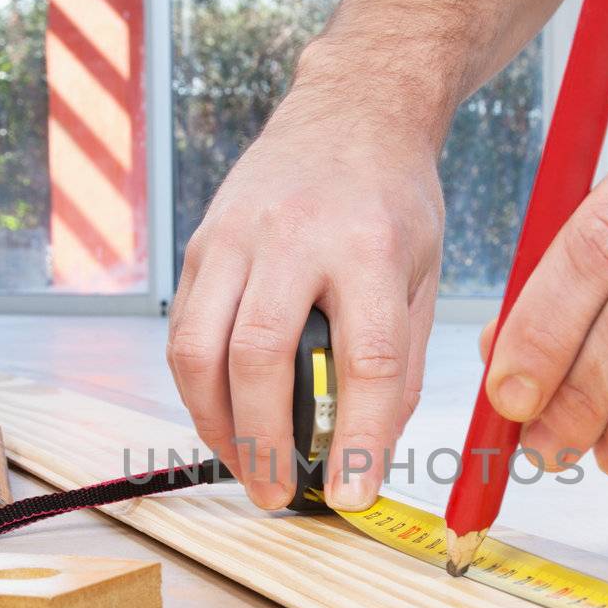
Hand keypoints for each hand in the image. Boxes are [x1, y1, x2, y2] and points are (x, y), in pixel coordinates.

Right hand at [167, 66, 443, 511]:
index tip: (351, 495)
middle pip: (260, 356)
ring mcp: (236, 236)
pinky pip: (184, 331)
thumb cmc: (392, 200)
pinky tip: (223, 419)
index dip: (355, 438)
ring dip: (216, 424)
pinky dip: (197, 389)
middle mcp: (294, 237)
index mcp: (370, 247)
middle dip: (265, 441)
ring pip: (200, 348)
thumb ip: (398, 362)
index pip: (364, 359)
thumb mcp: (423, 275)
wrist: (349, 111)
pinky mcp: (202, 243)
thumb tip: (366, 451)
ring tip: (245, 468)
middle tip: (279, 496)